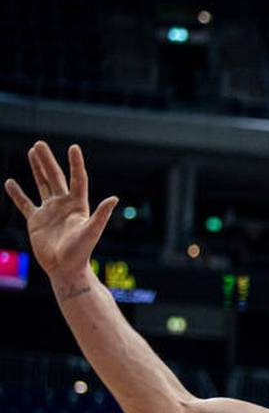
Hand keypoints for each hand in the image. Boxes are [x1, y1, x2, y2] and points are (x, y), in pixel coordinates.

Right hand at [4, 141, 117, 284]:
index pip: (77, 179)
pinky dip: (17, 193)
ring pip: (42, 184)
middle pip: (55, 177)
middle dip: (47, 160)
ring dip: (37, 169)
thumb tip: (114, 198)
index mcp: (78, 205)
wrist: (65, 268)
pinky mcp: (36, 220)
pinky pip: (25, 203)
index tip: (73, 147)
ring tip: (32, 152)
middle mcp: (64, 204)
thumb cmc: (81, 251)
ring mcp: (49, 211)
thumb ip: (101, 214)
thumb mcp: (92, 231)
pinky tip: (10, 182)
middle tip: (39, 144)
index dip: (75, 164)